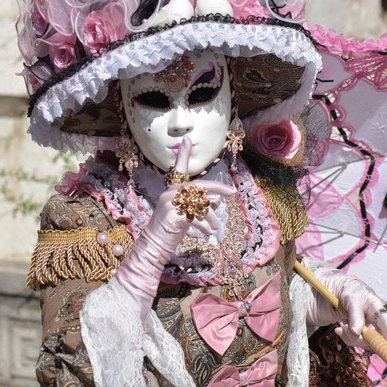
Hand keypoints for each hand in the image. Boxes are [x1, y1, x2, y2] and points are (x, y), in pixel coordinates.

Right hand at [116, 137, 235, 322]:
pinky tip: (207, 233)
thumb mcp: (187, 215)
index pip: (179, 169)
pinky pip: (197, 216)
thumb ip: (198, 206)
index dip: (183, 154)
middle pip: (200, 186)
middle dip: (218, 189)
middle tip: (232, 192)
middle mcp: (170, 193)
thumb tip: (217, 200)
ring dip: (212, 217)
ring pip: (201, 203)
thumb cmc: (170, 231)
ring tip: (215, 227)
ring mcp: (171, 203)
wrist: (154, 247)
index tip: (187, 139)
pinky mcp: (174, 215)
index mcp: (172, 191)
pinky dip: (204, 225)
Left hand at [304, 259, 386, 347]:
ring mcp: (367, 326)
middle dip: (360, 337)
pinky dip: (346, 337)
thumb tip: (358, 332)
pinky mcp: (358, 331)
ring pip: (364, 341)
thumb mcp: (350, 298)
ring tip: (341, 326)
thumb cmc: (346, 289)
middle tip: (345, 328)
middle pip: (375, 336)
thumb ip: (355, 315)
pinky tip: (339, 329)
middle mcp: (375, 318)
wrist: (333, 290)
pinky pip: (355, 341)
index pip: (386, 321)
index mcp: (377, 306)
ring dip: (350, 337)